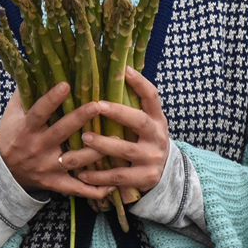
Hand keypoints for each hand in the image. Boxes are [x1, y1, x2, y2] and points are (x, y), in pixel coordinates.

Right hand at [0, 84, 110, 199]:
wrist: (2, 172)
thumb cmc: (12, 135)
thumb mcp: (12, 114)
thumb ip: (25, 93)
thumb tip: (39, 66)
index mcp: (27, 128)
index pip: (39, 111)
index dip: (51, 98)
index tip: (66, 84)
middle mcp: (38, 147)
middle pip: (61, 132)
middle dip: (80, 118)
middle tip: (99, 105)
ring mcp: (48, 167)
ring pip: (75, 159)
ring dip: (96, 151)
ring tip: (118, 140)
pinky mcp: (55, 183)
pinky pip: (76, 188)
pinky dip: (94, 190)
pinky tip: (112, 185)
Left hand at [75, 68, 170, 194]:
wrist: (165, 175)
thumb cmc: (145, 143)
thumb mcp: (146, 126)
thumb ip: (132, 110)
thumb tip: (110, 81)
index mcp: (157, 120)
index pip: (152, 96)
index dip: (140, 82)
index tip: (124, 70)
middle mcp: (158, 137)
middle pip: (140, 121)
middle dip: (118, 112)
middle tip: (96, 106)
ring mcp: (152, 158)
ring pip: (125, 149)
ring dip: (103, 144)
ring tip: (84, 138)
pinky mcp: (145, 177)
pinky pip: (118, 176)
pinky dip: (99, 175)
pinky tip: (82, 173)